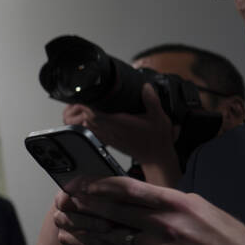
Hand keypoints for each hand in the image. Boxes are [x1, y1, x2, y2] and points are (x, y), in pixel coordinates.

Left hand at [62, 86, 178, 175]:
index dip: (88, 105)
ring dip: (86, 115)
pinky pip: (94, 130)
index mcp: (119, 124)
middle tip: (88, 96)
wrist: (155, 157)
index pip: (95, 114)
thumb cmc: (157, 139)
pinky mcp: (109, 141)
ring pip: (89, 125)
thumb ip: (152, 101)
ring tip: (89, 104)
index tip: (87, 95)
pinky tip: (95, 116)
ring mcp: (109, 137)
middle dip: (85, 107)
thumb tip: (146, 87)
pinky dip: (90, 123)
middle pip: (88, 118)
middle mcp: (111, 131)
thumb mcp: (159, 117)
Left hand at [64, 176, 244, 244]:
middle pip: (115, 211)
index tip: (82, 183)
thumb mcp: (197, 206)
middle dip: (86, 207)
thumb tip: (139, 198)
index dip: (101, 185)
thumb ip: (166, 201)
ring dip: (91, 233)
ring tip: (70, 229)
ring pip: (117, 237)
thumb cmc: (224, 234)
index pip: (129, 188)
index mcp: (175, 202)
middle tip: (65, 203)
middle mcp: (164, 222)